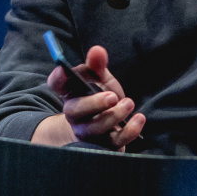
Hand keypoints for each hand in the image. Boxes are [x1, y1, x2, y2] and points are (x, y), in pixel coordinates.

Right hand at [31, 45, 145, 149]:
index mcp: (70, 93)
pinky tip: (139, 118)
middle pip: (75, 111)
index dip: (58, 78)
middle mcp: (75, 115)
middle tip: (112, 96)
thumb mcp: (99, 79)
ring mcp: (88, 132)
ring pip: (95, 128)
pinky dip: (129, 131)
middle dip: (93, 103)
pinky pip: (115, 142)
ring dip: (114, 116)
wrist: (104, 128)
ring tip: (128, 103)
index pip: (57, 85)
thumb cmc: (100, 97)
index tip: (63, 70)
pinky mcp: (105, 146)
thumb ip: (97, 65)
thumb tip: (97, 50)